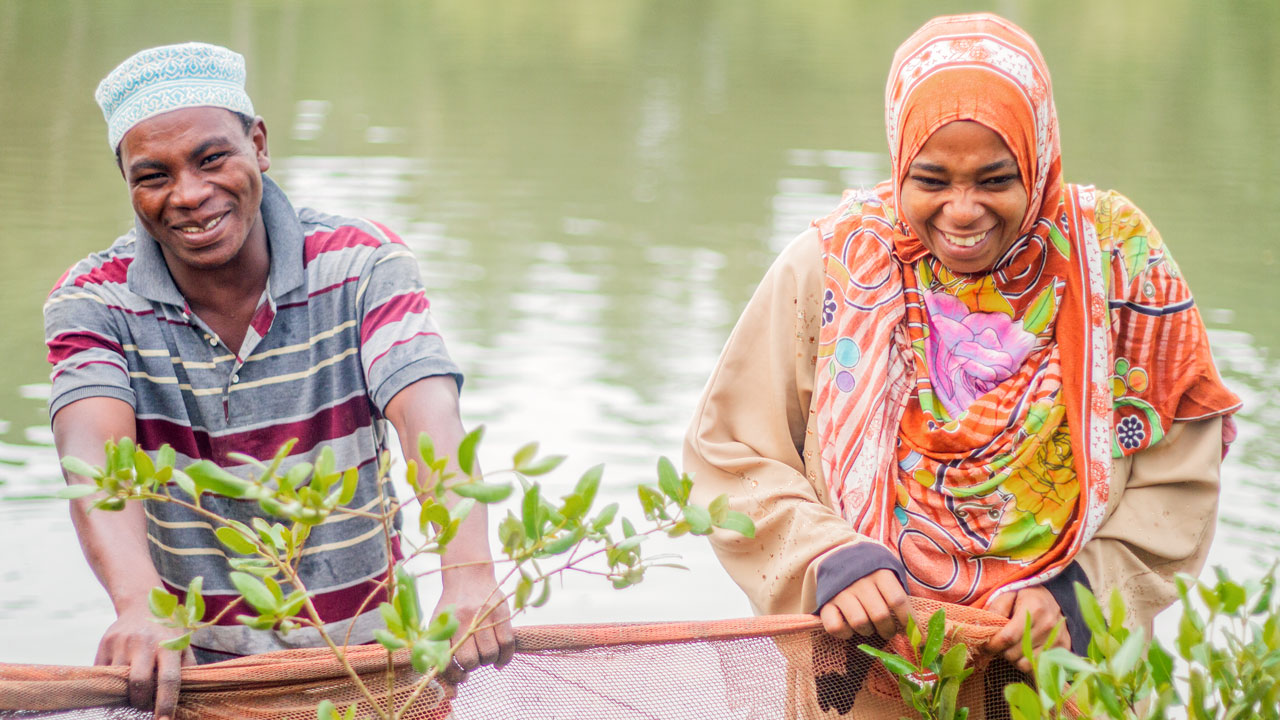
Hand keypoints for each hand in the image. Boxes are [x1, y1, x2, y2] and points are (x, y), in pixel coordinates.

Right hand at [95, 607, 194, 719]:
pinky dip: (110, 686)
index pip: (169, 679)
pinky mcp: (104, 646)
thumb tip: (191, 698)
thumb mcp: (183, 645)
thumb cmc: (168, 632)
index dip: (166, 703)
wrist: (141, 604)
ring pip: (118, 682)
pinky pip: (103, 675)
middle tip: (145, 705)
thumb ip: (188, 669)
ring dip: (124, 695)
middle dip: (141, 702)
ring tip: (134, 693)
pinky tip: (119, 683)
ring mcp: (121, 644)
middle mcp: (144, 643)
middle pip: (139, 683)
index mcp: (168, 645)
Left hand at [435, 566, 514, 683]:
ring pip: (490, 654)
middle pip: (471, 660)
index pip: (448, 660)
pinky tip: (500, 660)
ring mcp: (484, 616)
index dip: (455, 675)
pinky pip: (507, 643)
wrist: (468, 574)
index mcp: (445, 625)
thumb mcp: (441, 622)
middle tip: (474, 659)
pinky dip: (505, 657)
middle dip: (473, 666)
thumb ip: (442, 646)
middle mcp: (463, 621)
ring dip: (489, 661)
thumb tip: (451, 676)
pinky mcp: (501, 613)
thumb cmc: (453, 605)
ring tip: (486, 655)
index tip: (461, 677)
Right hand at [818, 569, 911, 639]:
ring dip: (868, 631)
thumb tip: (919, 631)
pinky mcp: (825, 603)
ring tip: (869, 627)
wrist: (837, 554)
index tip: (917, 636)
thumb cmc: (871, 572)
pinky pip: (836, 627)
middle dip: (889, 630)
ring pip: (860, 623)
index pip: (898, 600)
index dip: (909, 621)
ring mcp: (841, 592)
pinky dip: (845, 633)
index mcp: (880, 573)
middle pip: (880, 615)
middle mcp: (860, 582)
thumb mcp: (888, 573)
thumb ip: (901, 596)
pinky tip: (850, 629)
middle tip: (889, 631)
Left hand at [983, 586, 1070, 672]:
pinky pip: (1038, 667)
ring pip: (1025, 664)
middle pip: (1015, 653)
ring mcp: (1058, 639)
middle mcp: (1048, 626)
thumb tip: (981, 626)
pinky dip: (1027, 663)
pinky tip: (1024, 652)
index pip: (1008, 637)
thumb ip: (996, 608)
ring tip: (1012, 647)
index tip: (984, 646)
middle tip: (998, 644)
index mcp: (1034, 609)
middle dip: (1001, 651)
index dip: (992, 645)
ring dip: (1014, 659)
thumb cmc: (1025, 597)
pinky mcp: (1064, 649)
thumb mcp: (1008, 594)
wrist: (1053, 599)